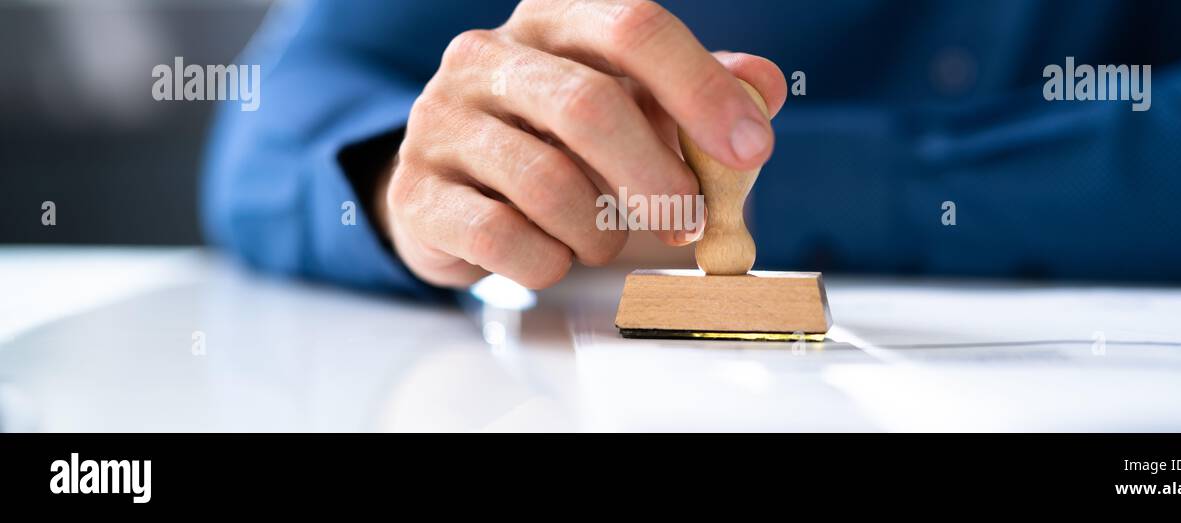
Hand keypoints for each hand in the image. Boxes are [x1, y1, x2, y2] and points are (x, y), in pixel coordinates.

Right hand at [380, 0, 787, 288]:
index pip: (633, 28)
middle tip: (689, 225)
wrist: (456, 191)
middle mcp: (488, 56)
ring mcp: (443, 120)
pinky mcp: (417, 191)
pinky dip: (548, 263)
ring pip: (547, 183)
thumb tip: (763, 89)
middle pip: (589, 106)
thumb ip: (702, 96)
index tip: (751, 150)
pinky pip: (502, 237)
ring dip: (599, 232)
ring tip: (602, 240)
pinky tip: (552, 254)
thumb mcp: (637, 107)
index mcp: (553, 19)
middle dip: (657, 178)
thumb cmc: (561, 145)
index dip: (700, 90)